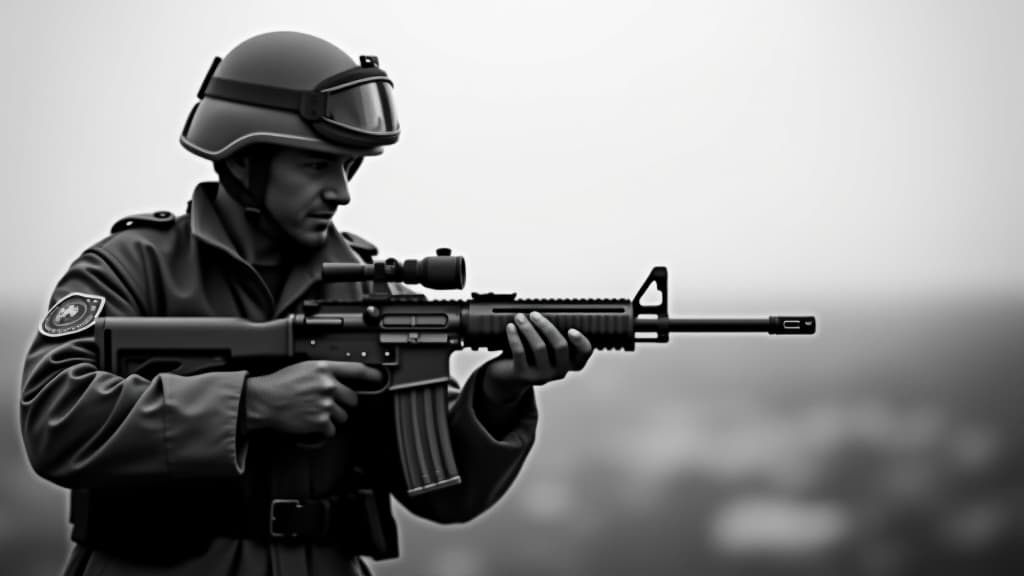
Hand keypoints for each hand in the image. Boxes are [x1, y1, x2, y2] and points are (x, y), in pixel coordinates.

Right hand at [245, 360, 383, 438]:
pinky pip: (331, 430)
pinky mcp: (320, 421)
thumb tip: (338, 379)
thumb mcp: (304, 368)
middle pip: (353, 399)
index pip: (357, 369)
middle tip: (327, 404)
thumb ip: (324, 372)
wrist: (263, 401)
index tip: (381, 377)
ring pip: (343, 416)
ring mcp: (325, 404)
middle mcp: (327, 385)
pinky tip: (310, 423)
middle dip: (343, 403)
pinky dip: (322, 431)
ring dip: (332, 418)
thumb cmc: (279, 384)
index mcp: (324, 368)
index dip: (373, 374)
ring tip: (313, 412)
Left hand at [484, 311, 593, 399]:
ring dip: (528, 328)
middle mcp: (559, 371)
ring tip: (519, 317)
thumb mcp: (546, 347)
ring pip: (539, 347)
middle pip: (560, 346)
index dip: (581, 342)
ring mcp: (542, 375)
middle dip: (547, 326)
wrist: (509, 377)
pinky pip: (520, 352)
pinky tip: (511, 327)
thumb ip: (552, 335)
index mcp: (569, 362)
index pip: (584, 352)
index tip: (571, 329)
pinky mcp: (524, 375)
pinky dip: (515, 337)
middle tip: (534, 314)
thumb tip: (545, 313)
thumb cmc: (530, 356)